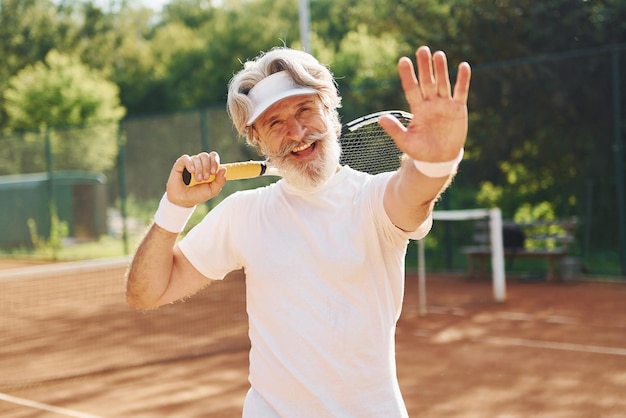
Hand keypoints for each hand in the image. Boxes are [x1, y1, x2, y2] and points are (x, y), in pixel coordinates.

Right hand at [165, 151, 226, 206]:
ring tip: (198, 179)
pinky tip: (191, 171)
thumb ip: (220, 181)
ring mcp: (189, 163)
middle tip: (205, 178)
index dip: (215, 161)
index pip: (213, 156)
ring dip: (199, 168)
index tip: (214, 172)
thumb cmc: (198, 195)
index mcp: (208, 167)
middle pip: (205, 156)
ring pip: (196, 158)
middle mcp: (199, 163)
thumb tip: (224, 169)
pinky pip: (185, 158)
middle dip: (207, 167)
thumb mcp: (212, 190)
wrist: (184, 201)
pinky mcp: (179, 165)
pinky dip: (190, 163)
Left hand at [379, 46, 470, 162]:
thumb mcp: (405, 142)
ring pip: (442, 83)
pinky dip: (463, 80)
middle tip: (422, 49)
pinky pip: (461, 92)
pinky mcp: (458, 109)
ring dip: (441, 69)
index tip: (403, 60)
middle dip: (425, 66)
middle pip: (427, 81)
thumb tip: (380, 118)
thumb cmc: (420, 151)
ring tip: (438, 54)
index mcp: (417, 109)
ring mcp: (444, 105)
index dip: (408, 75)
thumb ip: (394, 129)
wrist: (439, 160)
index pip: (411, 88)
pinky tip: (463, 66)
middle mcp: (430, 103)